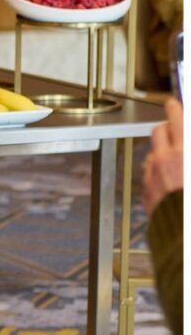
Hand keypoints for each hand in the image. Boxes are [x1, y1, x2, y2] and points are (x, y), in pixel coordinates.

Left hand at [142, 98, 182, 215]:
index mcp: (182, 152)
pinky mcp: (147, 192)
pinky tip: (171, 181)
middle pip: (158, 132)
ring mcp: (152, 176)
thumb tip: (184, 141)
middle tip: (176, 130)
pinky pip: (150, 175)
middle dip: (167, 128)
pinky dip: (158, 172)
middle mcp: (163, 161)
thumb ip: (186, 148)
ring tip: (177, 160)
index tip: (173, 102)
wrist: (185, 232)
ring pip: (153, 153)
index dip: (174, 108)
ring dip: (162, 152)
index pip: (175, 119)